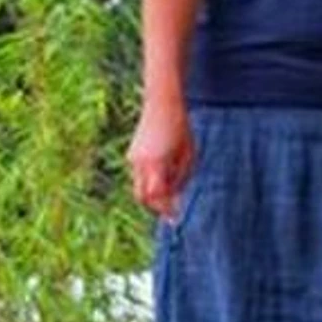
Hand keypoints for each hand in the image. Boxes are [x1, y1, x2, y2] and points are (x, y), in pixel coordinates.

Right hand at [126, 102, 192, 219]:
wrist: (161, 102)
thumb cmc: (180, 126)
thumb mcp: (189, 153)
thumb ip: (182, 177)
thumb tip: (176, 196)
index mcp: (156, 163)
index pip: (157, 196)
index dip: (166, 209)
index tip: (175, 219)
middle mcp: (140, 164)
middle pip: (143, 197)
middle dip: (156, 206)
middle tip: (171, 212)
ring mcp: (133, 159)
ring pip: (140, 187)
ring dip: (155, 191)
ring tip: (173, 180)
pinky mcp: (132, 154)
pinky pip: (140, 174)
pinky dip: (151, 179)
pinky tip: (165, 165)